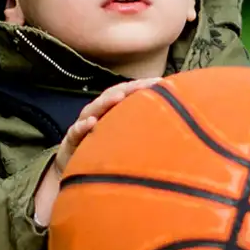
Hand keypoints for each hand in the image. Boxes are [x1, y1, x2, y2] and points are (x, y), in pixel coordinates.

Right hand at [34, 78, 163, 225]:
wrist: (75, 167)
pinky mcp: (72, 140)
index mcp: (113, 110)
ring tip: (120, 96)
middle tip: (145, 84)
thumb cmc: (106, 150)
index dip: (144, 86)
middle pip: (113, 96)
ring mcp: (84, 125)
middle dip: (129, 89)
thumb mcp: (126, 139)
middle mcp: (99, 113)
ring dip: (106, 102)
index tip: (162, 82)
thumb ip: (144, 129)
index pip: (129, 93)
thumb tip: (177, 126)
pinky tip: (92, 123)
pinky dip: (83, 127)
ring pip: (94, 109)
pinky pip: (76, 132)